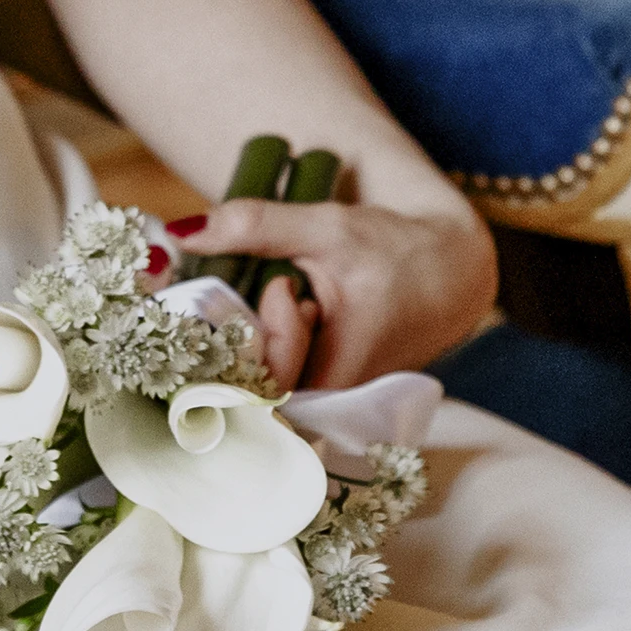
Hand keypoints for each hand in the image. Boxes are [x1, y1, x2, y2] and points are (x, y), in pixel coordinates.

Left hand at [172, 200, 495, 388]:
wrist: (450, 274)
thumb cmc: (400, 253)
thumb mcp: (329, 229)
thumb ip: (256, 225)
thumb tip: (180, 228)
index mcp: (338, 378)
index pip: (261, 389)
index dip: (259, 341)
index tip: (283, 288)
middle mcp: (326, 405)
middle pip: (249, 392)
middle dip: (249, 334)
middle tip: (280, 287)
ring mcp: (320, 405)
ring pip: (254, 386)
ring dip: (256, 338)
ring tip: (293, 297)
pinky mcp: (314, 395)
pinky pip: (267, 380)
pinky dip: (262, 343)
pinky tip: (284, 311)